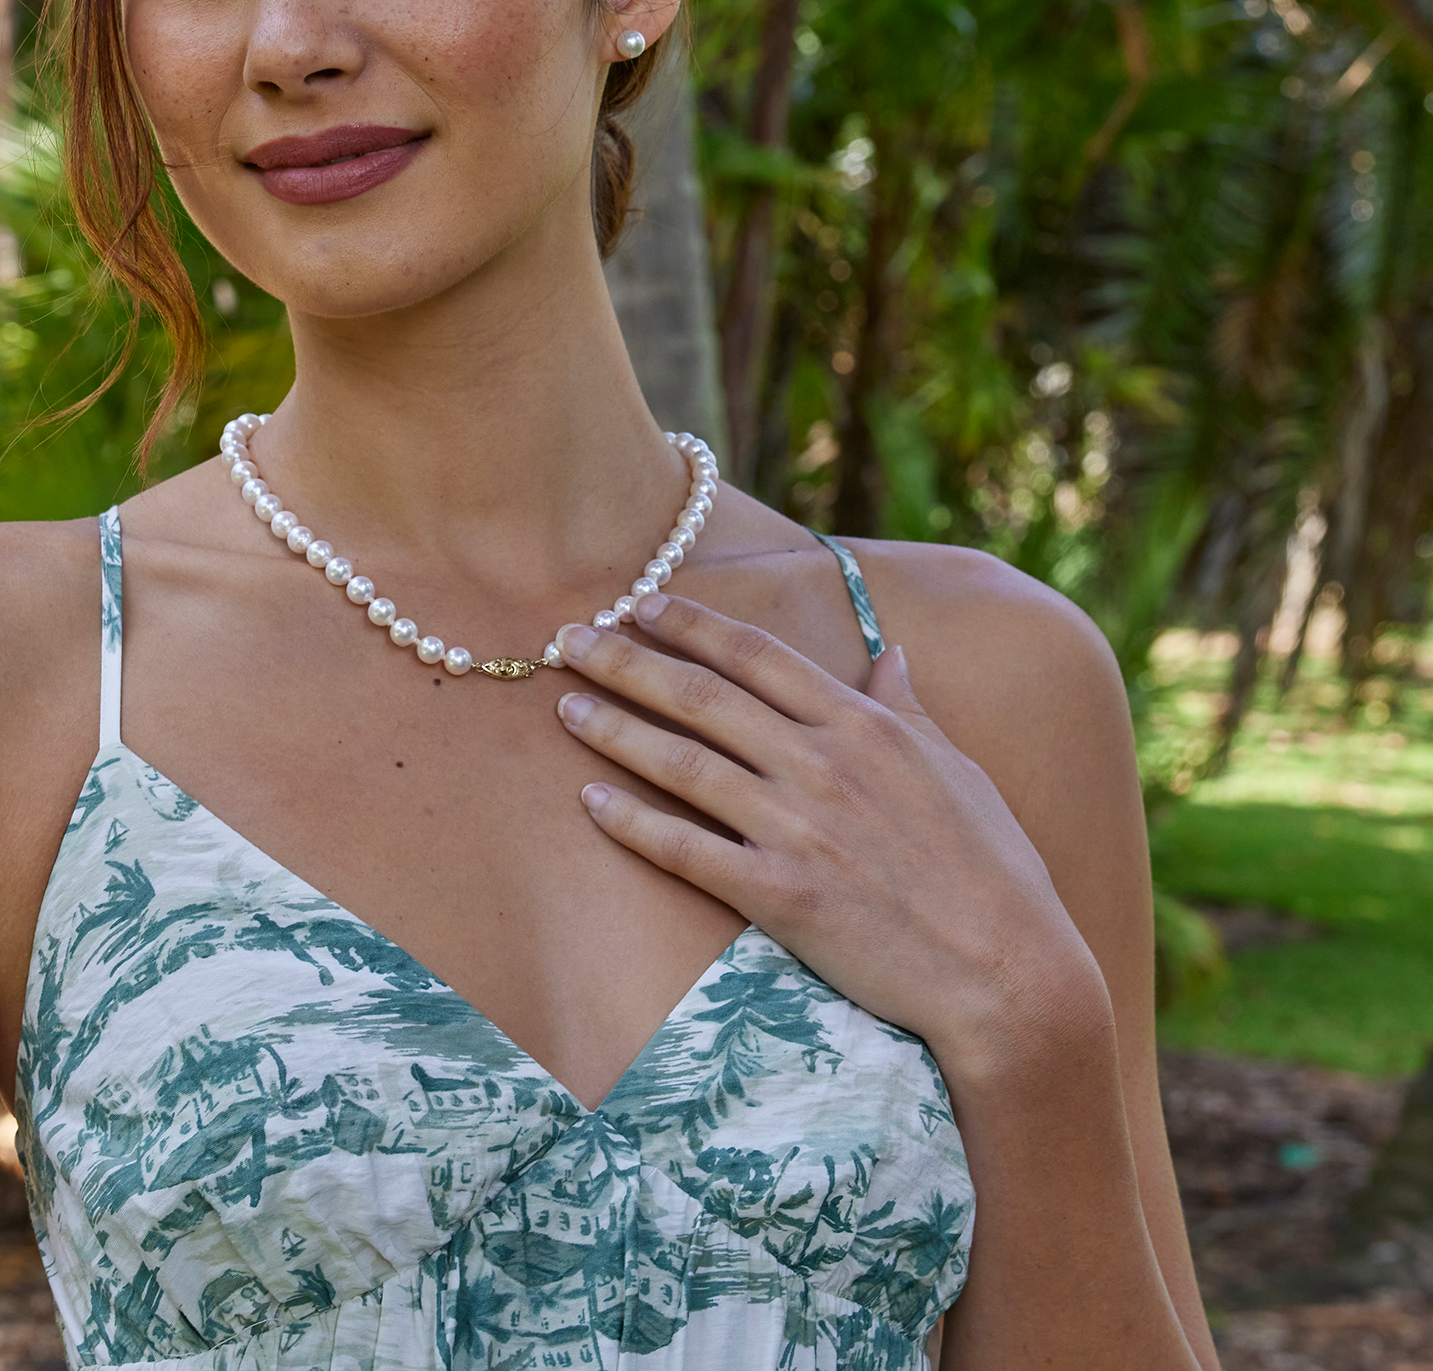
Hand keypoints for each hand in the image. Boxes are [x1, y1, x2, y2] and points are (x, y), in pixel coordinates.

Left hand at [553, 592, 1109, 1082]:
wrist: (1012, 974)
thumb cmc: (994, 872)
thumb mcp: (958, 770)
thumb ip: (909, 709)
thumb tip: (892, 653)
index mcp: (864, 725)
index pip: (757, 656)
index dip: (691, 624)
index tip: (640, 601)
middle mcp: (822, 764)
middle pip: (702, 696)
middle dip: (626, 661)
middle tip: (568, 638)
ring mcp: (798, 829)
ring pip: (683, 763)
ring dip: (614, 730)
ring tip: (564, 706)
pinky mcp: (781, 896)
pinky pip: (687, 850)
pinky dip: (633, 823)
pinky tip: (590, 801)